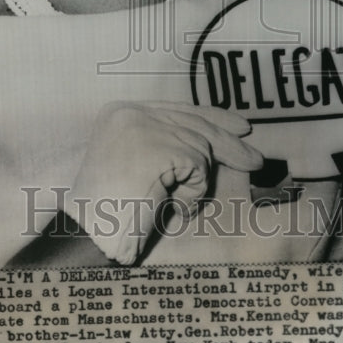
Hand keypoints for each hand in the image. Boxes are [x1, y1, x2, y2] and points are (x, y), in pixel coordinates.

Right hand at [62, 100, 262, 264]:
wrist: (86, 234)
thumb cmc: (109, 212)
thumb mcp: (136, 167)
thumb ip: (165, 147)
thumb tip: (213, 141)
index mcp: (120, 113)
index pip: (177, 108)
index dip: (212, 117)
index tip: (238, 127)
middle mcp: (129, 112)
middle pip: (194, 122)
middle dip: (228, 142)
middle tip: (256, 160)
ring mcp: (141, 126)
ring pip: (199, 146)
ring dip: (194, 182)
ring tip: (172, 203)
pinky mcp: (155, 146)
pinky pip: (197, 166)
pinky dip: (191, 192)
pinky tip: (171, 206)